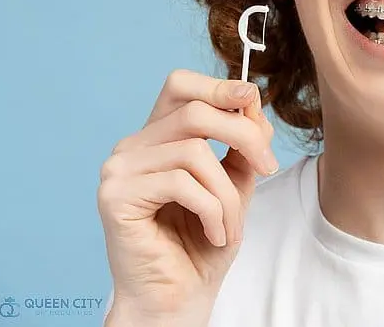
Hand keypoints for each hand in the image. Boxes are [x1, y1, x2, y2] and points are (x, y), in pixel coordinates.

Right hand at [97, 69, 278, 325]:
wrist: (179, 298)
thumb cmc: (203, 244)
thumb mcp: (236, 183)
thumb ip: (242, 143)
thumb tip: (252, 101)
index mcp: (158, 137)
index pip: (180, 85)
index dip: (218, 85)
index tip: (253, 99)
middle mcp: (132, 146)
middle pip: (195, 112)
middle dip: (244, 136)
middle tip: (268, 168)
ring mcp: (118, 170)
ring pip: (193, 151)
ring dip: (227, 192)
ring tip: (232, 225)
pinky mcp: (115, 197)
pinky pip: (181, 184)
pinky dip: (212, 210)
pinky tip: (214, 234)